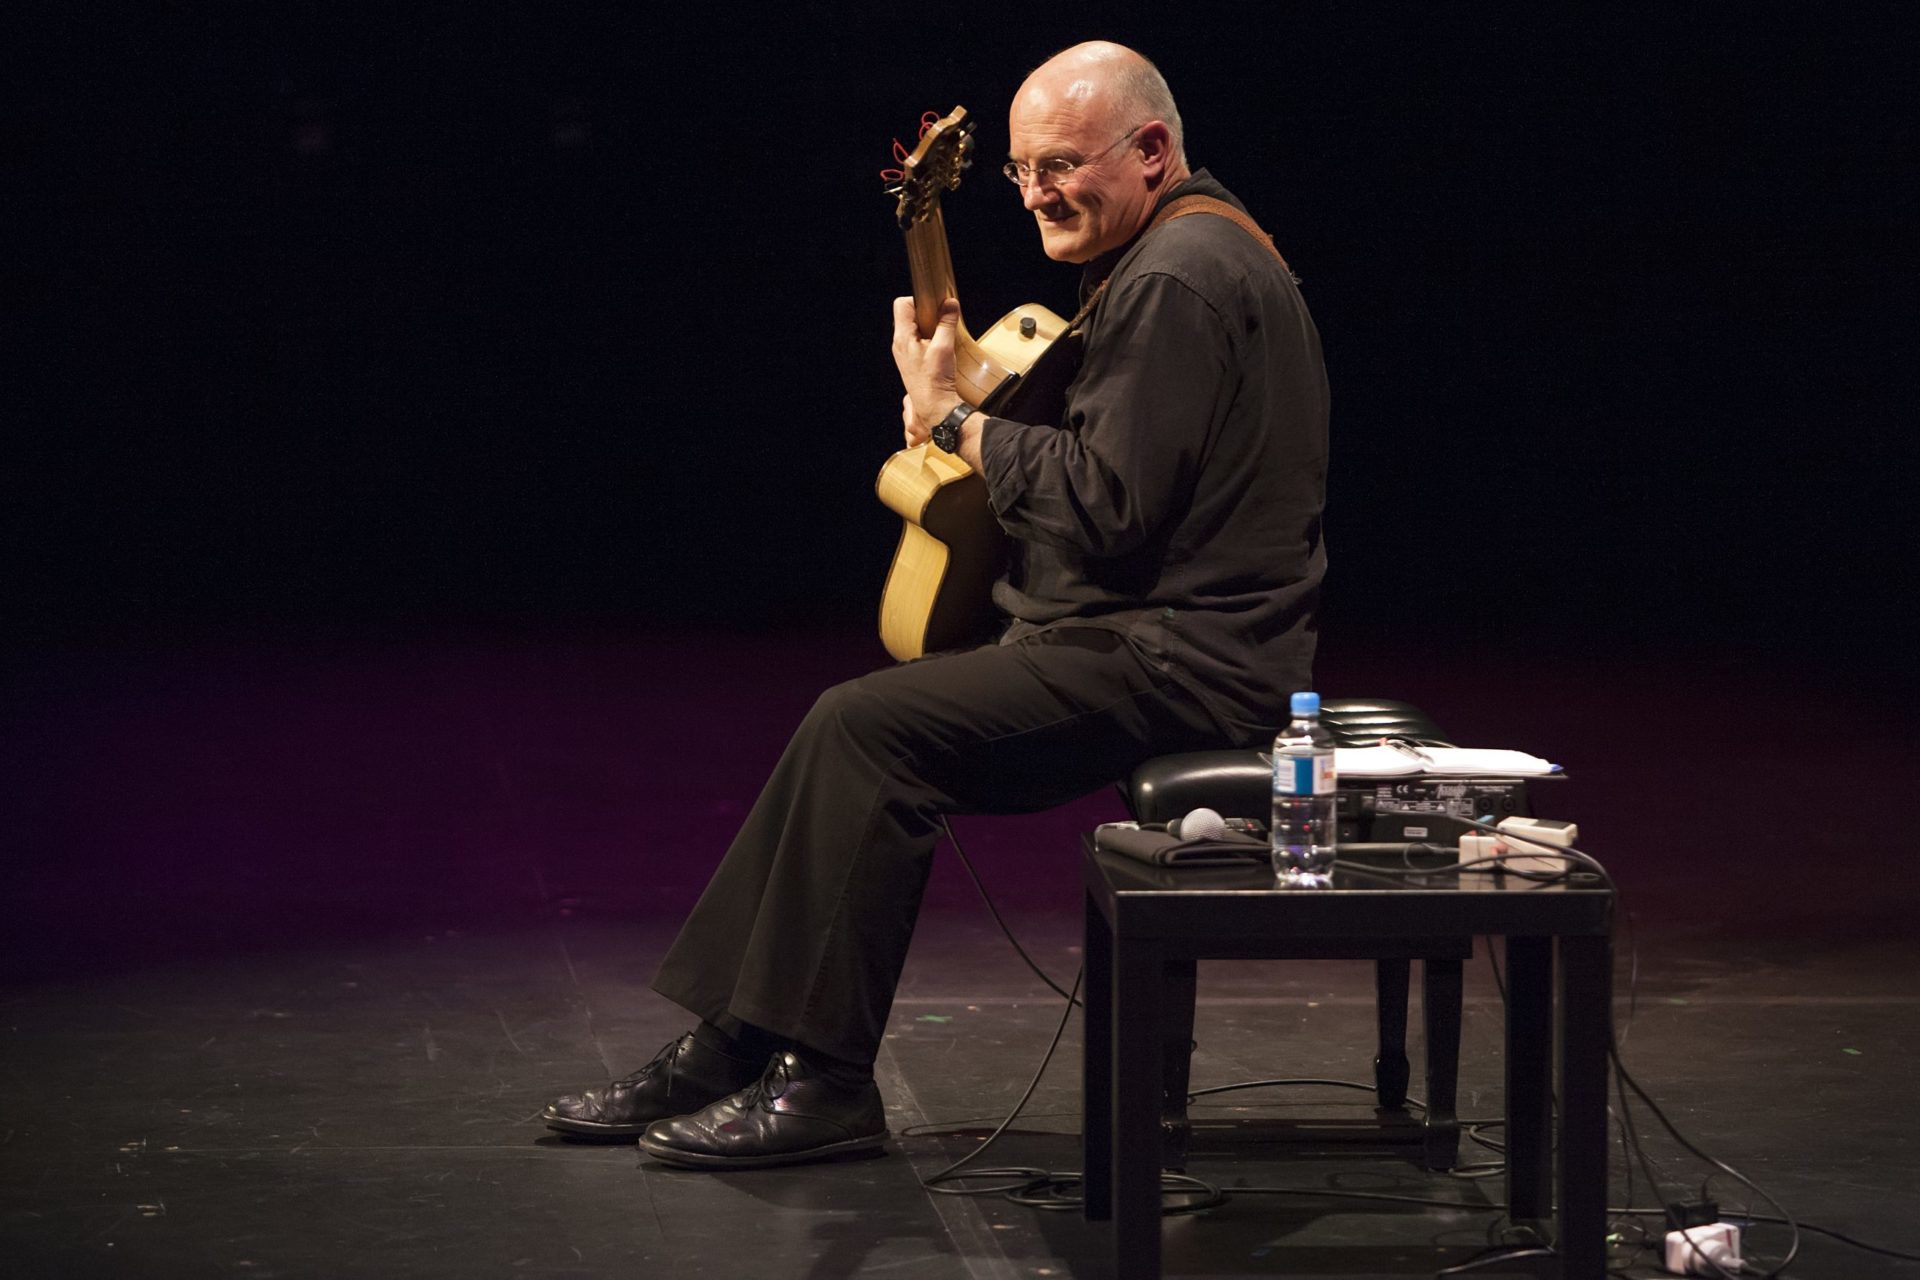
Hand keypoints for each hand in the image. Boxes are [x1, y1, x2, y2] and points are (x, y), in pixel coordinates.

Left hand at [891, 295, 963, 446]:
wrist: (934, 406)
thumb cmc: (934, 381)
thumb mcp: (943, 347)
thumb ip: (947, 323)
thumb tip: (950, 303)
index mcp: (902, 337)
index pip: (902, 304)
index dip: (919, 300)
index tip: (934, 306)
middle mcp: (899, 344)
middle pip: (908, 314)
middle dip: (926, 313)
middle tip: (941, 321)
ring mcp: (904, 353)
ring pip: (914, 327)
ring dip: (929, 326)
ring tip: (941, 335)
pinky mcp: (912, 360)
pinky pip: (918, 340)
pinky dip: (929, 338)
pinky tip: (940, 347)